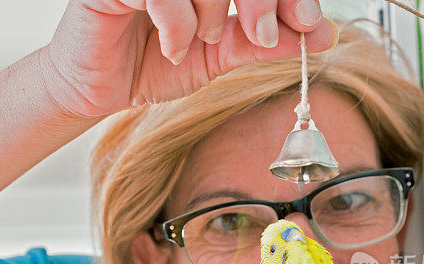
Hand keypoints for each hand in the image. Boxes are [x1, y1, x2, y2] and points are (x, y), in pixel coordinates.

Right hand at [40, 0, 336, 117]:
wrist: (99, 89)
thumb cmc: (152, 62)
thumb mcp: (219, 53)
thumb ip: (264, 41)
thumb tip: (325, 34)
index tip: (306, 23)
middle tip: (263, 37)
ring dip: (212, 14)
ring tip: (196, 42)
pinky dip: (177, 24)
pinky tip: (171, 47)